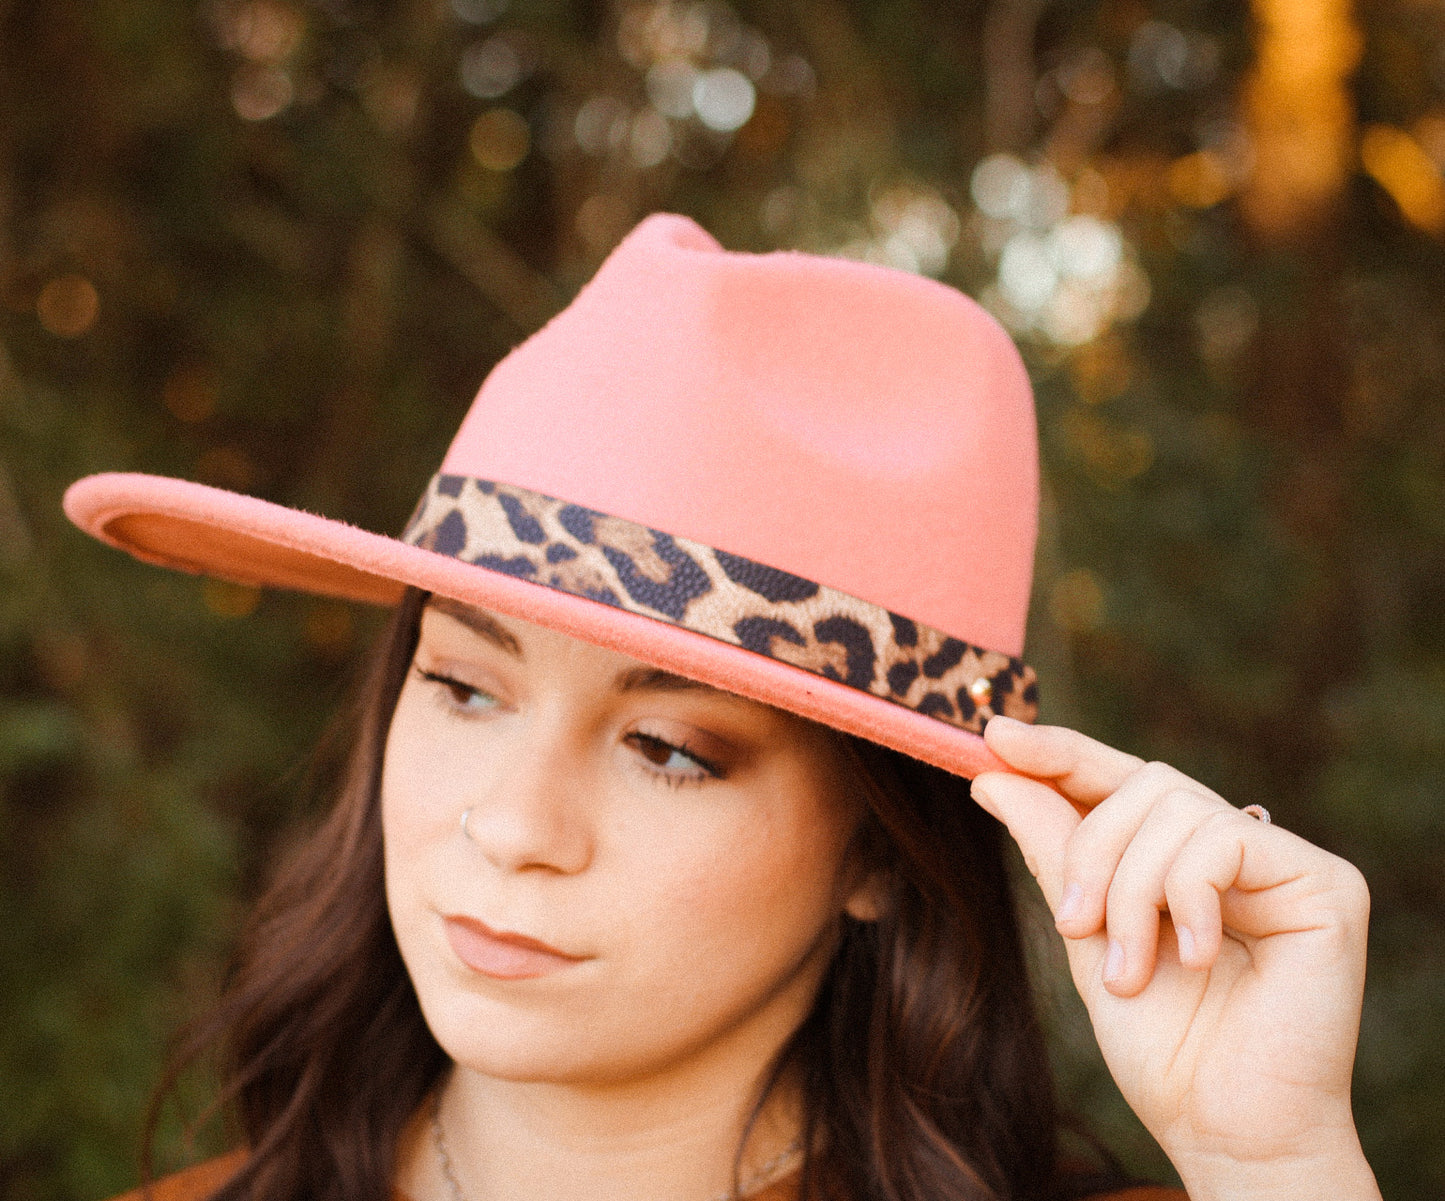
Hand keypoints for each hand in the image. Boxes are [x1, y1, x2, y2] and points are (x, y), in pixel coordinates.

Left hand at [972, 716, 1379, 1200]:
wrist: (1222, 1126)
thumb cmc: (1161, 1043)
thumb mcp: (1086, 933)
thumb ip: (1053, 849)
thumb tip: (994, 770)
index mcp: (1177, 856)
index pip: (1119, 779)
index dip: (1059, 752)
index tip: (996, 735)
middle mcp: (1233, 847)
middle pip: (1145, 784)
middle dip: (1092, 850)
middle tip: (1073, 927)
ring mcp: (1281, 861)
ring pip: (1177, 810)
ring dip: (1131, 891)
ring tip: (1129, 971)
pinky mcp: (1325, 883)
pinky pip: (1226, 841)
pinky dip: (1189, 898)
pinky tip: (1197, 957)